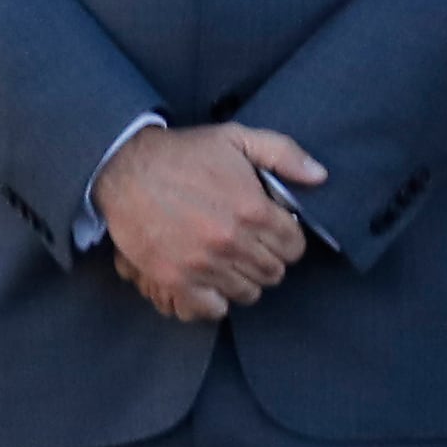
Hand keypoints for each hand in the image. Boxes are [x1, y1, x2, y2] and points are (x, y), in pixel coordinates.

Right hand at [95, 123, 327, 323]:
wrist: (126, 170)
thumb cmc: (185, 154)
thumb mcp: (238, 138)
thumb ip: (284, 154)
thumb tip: (320, 177)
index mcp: (253, 209)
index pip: (294, 246)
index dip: (288, 240)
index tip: (274, 232)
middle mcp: (232, 242)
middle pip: (273, 272)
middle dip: (269, 259)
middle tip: (253, 246)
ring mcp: (203, 265)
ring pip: (247, 292)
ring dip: (245, 280)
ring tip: (232, 262)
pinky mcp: (175, 280)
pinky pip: (212, 308)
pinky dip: (216, 300)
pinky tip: (212, 281)